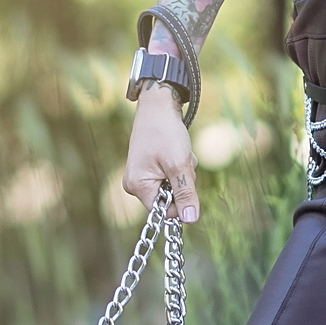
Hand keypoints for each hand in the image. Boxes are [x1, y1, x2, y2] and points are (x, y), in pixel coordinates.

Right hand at [123, 90, 198, 225]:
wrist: (157, 104)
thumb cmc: (165, 131)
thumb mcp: (179, 164)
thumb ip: (185, 193)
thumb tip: (191, 220)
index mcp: (137, 186)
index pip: (164, 211)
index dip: (181, 200)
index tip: (186, 179)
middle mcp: (135, 184)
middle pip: (169, 199)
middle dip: (182, 182)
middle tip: (181, 161)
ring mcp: (141, 176)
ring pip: (172, 187)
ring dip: (183, 172)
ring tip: (178, 152)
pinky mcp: (148, 168)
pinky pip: (170, 176)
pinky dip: (179, 166)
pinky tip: (176, 150)